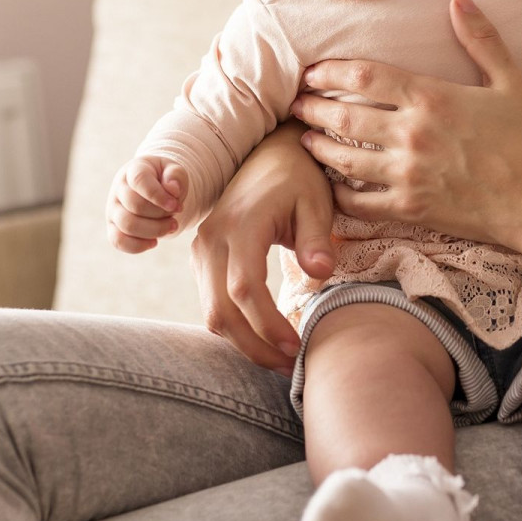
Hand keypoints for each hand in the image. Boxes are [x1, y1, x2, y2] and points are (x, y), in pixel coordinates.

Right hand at [107, 156, 188, 252]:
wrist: (155, 189)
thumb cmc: (165, 179)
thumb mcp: (175, 170)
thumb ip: (176, 176)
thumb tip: (173, 190)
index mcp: (133, 170)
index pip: (139, 181)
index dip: (158, 195)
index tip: (176, 206)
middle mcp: (118, 189)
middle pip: (135, 206)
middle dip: (162, 214)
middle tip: (177, 213)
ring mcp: (112, 209)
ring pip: (128, 225)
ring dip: (155, 230)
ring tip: (172, 226)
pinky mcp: (112, 227)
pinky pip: (118, 241)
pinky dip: (138, 246)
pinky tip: (154, 242)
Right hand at [189, 121, 336, 375]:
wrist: (272, 154)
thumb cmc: (300, 179)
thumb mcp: (316, 202)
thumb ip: (317, 238)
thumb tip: (320, 273)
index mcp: (240, 224)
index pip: (244, 288)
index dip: (267, 325)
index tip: (295, 346)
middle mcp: (211, 239)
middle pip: (220, 310)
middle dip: (254, 346)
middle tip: (289, 366)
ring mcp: (202, 249)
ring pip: (212, 313)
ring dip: (243, 342)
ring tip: (281, 358)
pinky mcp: (203, 258)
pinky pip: (212, 303)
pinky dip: (235, 327)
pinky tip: (264, 338)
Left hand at [290, 0, 521, 252]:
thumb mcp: (512, 81)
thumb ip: (481, 37)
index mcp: (433, 97)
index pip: (365, 76)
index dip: (331, 71)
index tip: (312, 72)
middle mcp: (412, 134)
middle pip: (343, 116)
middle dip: (311, 108)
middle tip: (294, 104)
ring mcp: (408, 175)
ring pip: (344, 160)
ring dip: (318, 147)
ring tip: (304, 139)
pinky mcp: (412, 209)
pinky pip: (360, 204)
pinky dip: (339, 194)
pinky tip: (332, 186)